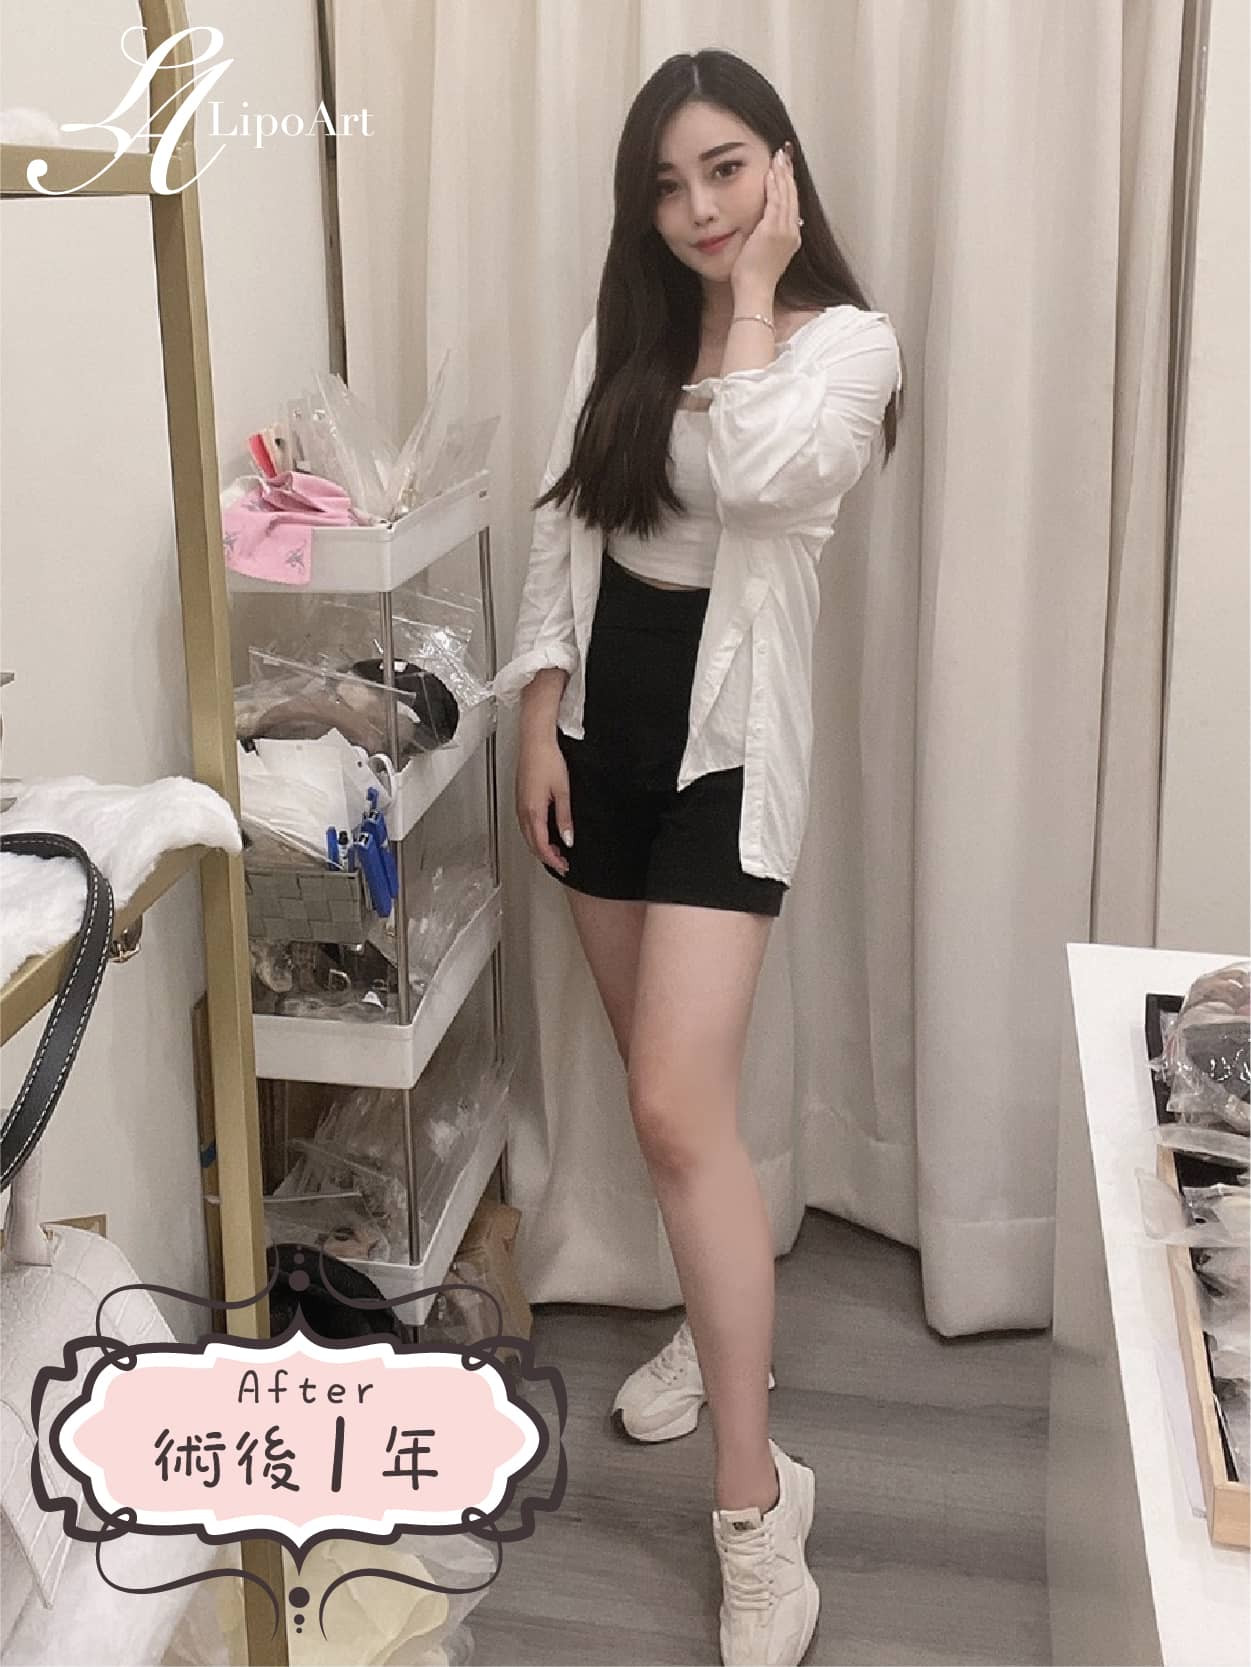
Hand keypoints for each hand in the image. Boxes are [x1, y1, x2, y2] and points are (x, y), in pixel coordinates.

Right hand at [515, 728, 572, 875]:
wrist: (535, 742)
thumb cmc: (547, 760)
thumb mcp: (563, 792)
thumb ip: (564, 818)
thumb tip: (567, 839)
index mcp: (533, 811)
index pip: (541, 845)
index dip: (553, 860)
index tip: (563, 866)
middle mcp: (523, 811)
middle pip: (532, 844)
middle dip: (546, 857)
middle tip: (562, 864)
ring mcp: (520, 805)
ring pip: (527, 836)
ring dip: (540, 847)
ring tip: (556, 852)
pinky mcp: (521, 799)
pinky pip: (526, 825)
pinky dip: (535, 835)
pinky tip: (545, 834)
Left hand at [730, 146, 801, 299]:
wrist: (755, 291)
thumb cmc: (754, 278)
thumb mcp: (766, 255)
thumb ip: (768, 239)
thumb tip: (764, 228)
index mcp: (792, 238)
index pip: (793, 205)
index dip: (790, 185)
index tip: (785, 169)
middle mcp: (793, 232)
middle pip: (793, 195)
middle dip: (788, 173)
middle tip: (783, 154)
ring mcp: (785, 231)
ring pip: (787, 195)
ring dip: (782, 174)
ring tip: (778, 156)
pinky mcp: (773, 230)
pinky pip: (776, 201)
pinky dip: (774, 185)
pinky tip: (771, 172)